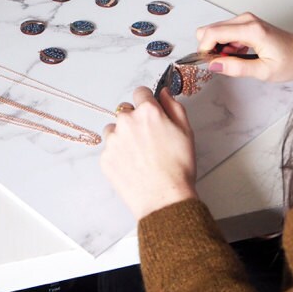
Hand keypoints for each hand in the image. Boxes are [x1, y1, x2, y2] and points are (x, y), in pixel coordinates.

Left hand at [100, 87, 197, 219]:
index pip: (140, 92)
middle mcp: (126, 122)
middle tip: (147, 138)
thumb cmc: (178, 167)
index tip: (150, 111)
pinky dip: (118, 154)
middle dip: (134, 119)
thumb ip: (174, 106)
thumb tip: (164, 92)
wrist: (164, 199)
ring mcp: (113, 140)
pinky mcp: (105, 158)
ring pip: (114, 129)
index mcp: (148, 112)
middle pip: (125, 110)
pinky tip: (133, 165)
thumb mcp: (186, 131)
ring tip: (138, 154)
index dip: (147, 101)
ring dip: (122, 135)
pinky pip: (109, 149)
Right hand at [196, 12, 292, 82]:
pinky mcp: (247, 22)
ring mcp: (246, 19)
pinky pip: (225, 31)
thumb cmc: (289, 61)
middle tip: (223, 63)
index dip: (204, 49)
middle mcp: (246, 20)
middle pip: (210, 29)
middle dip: (210, 48)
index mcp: (251, 30)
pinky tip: (238, 53)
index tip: (207, 63)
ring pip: (216, 30)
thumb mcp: (263, 71)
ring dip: (218, 47)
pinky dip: (225, 44)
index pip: (213, 33)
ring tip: (235, 59)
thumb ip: (236, 68)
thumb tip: (214, 66)